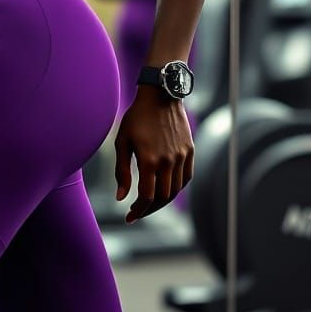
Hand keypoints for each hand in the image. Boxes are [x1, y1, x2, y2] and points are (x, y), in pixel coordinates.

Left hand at [114, 86, 193, 223]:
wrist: (160, 95)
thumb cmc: (136, 117)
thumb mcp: (122, 141)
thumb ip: (122, 171)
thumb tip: (121, 197)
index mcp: (149, 160)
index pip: (147, 197)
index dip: (138, 211)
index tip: (129, 216)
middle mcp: (168, 161)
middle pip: (162, 197)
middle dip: (149, 209)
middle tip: (137, 211)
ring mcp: (181, 156)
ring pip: (176, 190)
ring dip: (163, 201)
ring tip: (150, 203)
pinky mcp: (190, 151)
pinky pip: (186, 178)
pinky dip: (177, 188)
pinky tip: (166, 189)